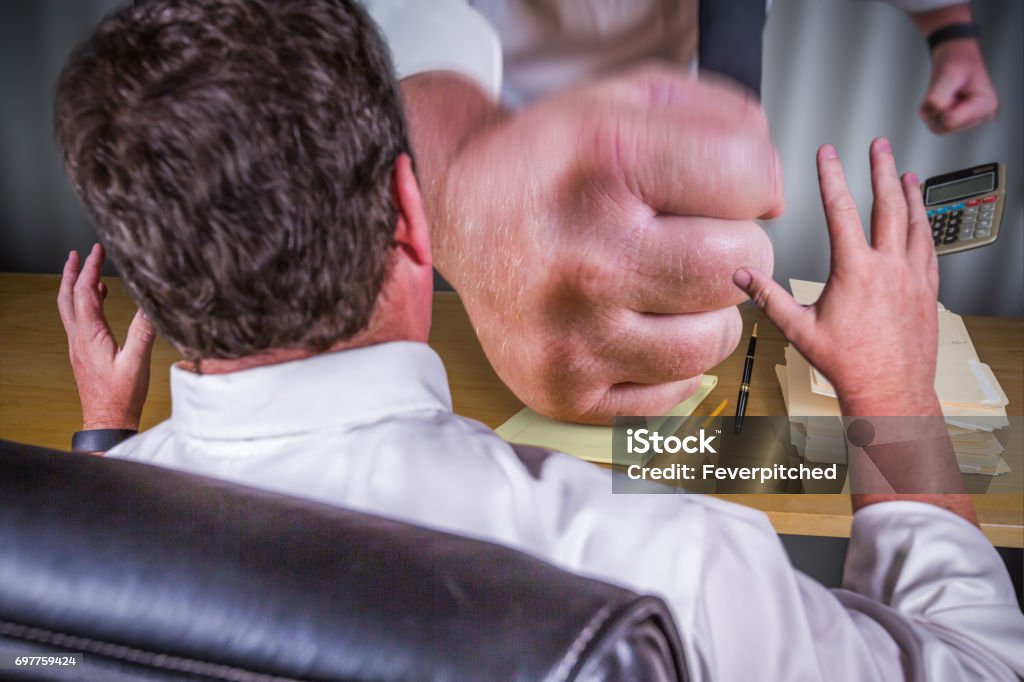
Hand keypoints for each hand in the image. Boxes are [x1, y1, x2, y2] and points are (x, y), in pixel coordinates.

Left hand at [57, 243, 155, 430]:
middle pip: (68, 297)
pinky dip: (84, 305)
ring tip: (84, 272)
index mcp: (89, 336)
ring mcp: (78, 346)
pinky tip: (98, 303)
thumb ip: (143, 329)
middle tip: (75, 254)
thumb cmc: (121, 396)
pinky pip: (78, 321)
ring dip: (74, 287)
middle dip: (71, 273)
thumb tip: (150, 302)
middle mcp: (78, 338)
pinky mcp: (83, 353)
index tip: (96, 250)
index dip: (90, 268)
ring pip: (69, 308)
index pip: (85, 293)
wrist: (107, 421)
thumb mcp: (137, 361)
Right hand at [423, 65, 781, 422]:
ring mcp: (572, 333)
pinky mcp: (563, 388)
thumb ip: (721, 118)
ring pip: (712, 340)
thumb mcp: (625, 99)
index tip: (728, 185)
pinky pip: (671, 392)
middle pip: (736, 263)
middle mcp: (584, 255)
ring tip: (669, 286)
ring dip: (708, 310)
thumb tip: (775, 194)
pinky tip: (639, 326)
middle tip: (699, 237)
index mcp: (600, 164)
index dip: (753, 178)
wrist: (461, 217)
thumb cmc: (550, 165)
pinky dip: (670, 362)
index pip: (748, 175)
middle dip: (737, 246)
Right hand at [733, 138, 939, 416]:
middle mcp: (888, 267)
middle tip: (880, 146)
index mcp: (854, 271)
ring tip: (907, 174)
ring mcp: (913, 277)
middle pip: (887, 204)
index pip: (840, 210)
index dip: (831, 176)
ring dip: (910, 194)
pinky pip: (930, 248)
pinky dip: (926, 226)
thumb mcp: (798, 328)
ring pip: (916, 223)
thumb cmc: (846, 363)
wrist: (890, 388)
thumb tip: (741, 276)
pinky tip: (924, 221)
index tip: (828, 154)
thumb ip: (769, 297)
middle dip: (882, 169)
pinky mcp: (928, 290)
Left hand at [920, 39, 997, 133]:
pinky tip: (942, 97)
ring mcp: (969, 121)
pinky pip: (935, 124)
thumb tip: (932, 112)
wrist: (956, 56)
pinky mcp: (959, 122)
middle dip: (935, 110)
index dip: (939, 108)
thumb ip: (938, 97)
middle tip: (944, 90)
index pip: (951, 121)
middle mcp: (980, 116)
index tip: (946, 91)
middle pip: (943, 127)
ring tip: (944, 92)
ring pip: (937, 127)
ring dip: (932, 111)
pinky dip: (931, 111)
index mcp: (986, 106)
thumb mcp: (948, 74)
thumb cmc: (958, 61)